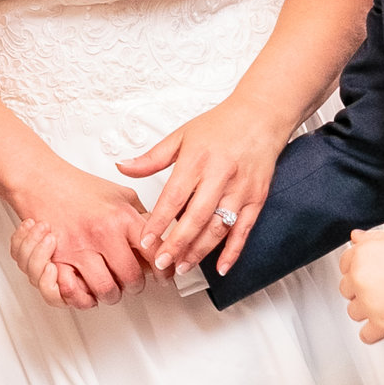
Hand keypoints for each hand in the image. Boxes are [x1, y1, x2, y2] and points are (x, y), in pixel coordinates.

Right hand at [6, 162, 150, 308]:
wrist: (41, 181)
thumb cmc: (79, 188)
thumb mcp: (121, 194)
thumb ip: (143, 216)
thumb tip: (163, 234)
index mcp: (121, 218)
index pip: (155, 251)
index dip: (164, 268)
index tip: (164, 274)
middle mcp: (101, 234)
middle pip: (132, 278)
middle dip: (136, 285)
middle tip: (134, 281)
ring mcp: (78, 249)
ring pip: (106, 291)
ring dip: (111, 293)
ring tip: (111, 286)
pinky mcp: (56, 260)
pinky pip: (75, 294)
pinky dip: (83, 297)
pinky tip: (88, 289)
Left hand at [116, 95, 290, 276]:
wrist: (261, 116)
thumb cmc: (221, 125)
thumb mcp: (182, 135)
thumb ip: (152, 157)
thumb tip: (122, 166)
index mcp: (197, 159)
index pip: (174, 197)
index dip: (158, 221)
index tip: (146, 241)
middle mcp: (220, 175)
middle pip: (196, 217)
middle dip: (177, 244)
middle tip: (161, 264)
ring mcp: (240, 189)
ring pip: (219, 228)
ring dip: (200, 251)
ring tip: (182, 267)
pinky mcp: (257, 197)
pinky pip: (245, 230)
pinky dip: (233, 251)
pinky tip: (221, 268)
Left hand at [337, 228, 383, 343]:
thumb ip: (373, 237)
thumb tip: (356, 237)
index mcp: (362, 255)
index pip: (345, 263)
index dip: (359, 268)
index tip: (369, 273)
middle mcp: (360, 279)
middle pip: (347, 289)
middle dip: (361, 289)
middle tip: (382, 288)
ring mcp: (369, 303)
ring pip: (354, 312)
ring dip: (368, 310)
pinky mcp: (381, 324)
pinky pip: (366, 335)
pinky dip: (375, 332)